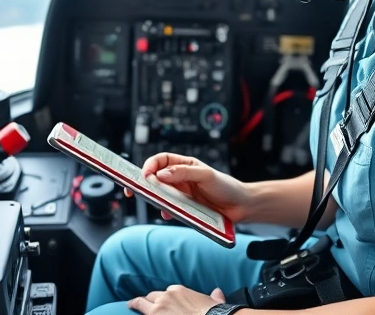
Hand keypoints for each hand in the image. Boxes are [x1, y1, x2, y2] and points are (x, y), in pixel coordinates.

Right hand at [124, 153, 251, 222]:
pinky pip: (169, 210)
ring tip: (155, 202)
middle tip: (133, 189)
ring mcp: (181, 194)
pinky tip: (168, 214)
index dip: (150, 165)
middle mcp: (180, 179)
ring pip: (160, 195)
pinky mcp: (184, 209)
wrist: (241, 207)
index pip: (161, 160)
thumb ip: (185, 172)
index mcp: (184, 165)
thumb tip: (162, 174)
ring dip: (155, 199)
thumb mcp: (206, 175)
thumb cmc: (226, 186)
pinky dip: (165, 212)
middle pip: (155, 178)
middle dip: (142, 183)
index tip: (145, 175)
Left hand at [127, 285, 225, 314]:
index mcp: (179, 290)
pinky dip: (137, 313)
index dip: (165, 298)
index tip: (165, 302)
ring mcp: (158, 308)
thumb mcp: (214, 301)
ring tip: (131, 305)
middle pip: (152, 296)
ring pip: (141, 303)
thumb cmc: (212, 312)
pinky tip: (132, 311)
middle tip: (145, 304)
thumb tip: (218, 292)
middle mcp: (166, 296)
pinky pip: (141, 314)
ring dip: (136, 304)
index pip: (167, 292)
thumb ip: (214, 296)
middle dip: (150, 300)